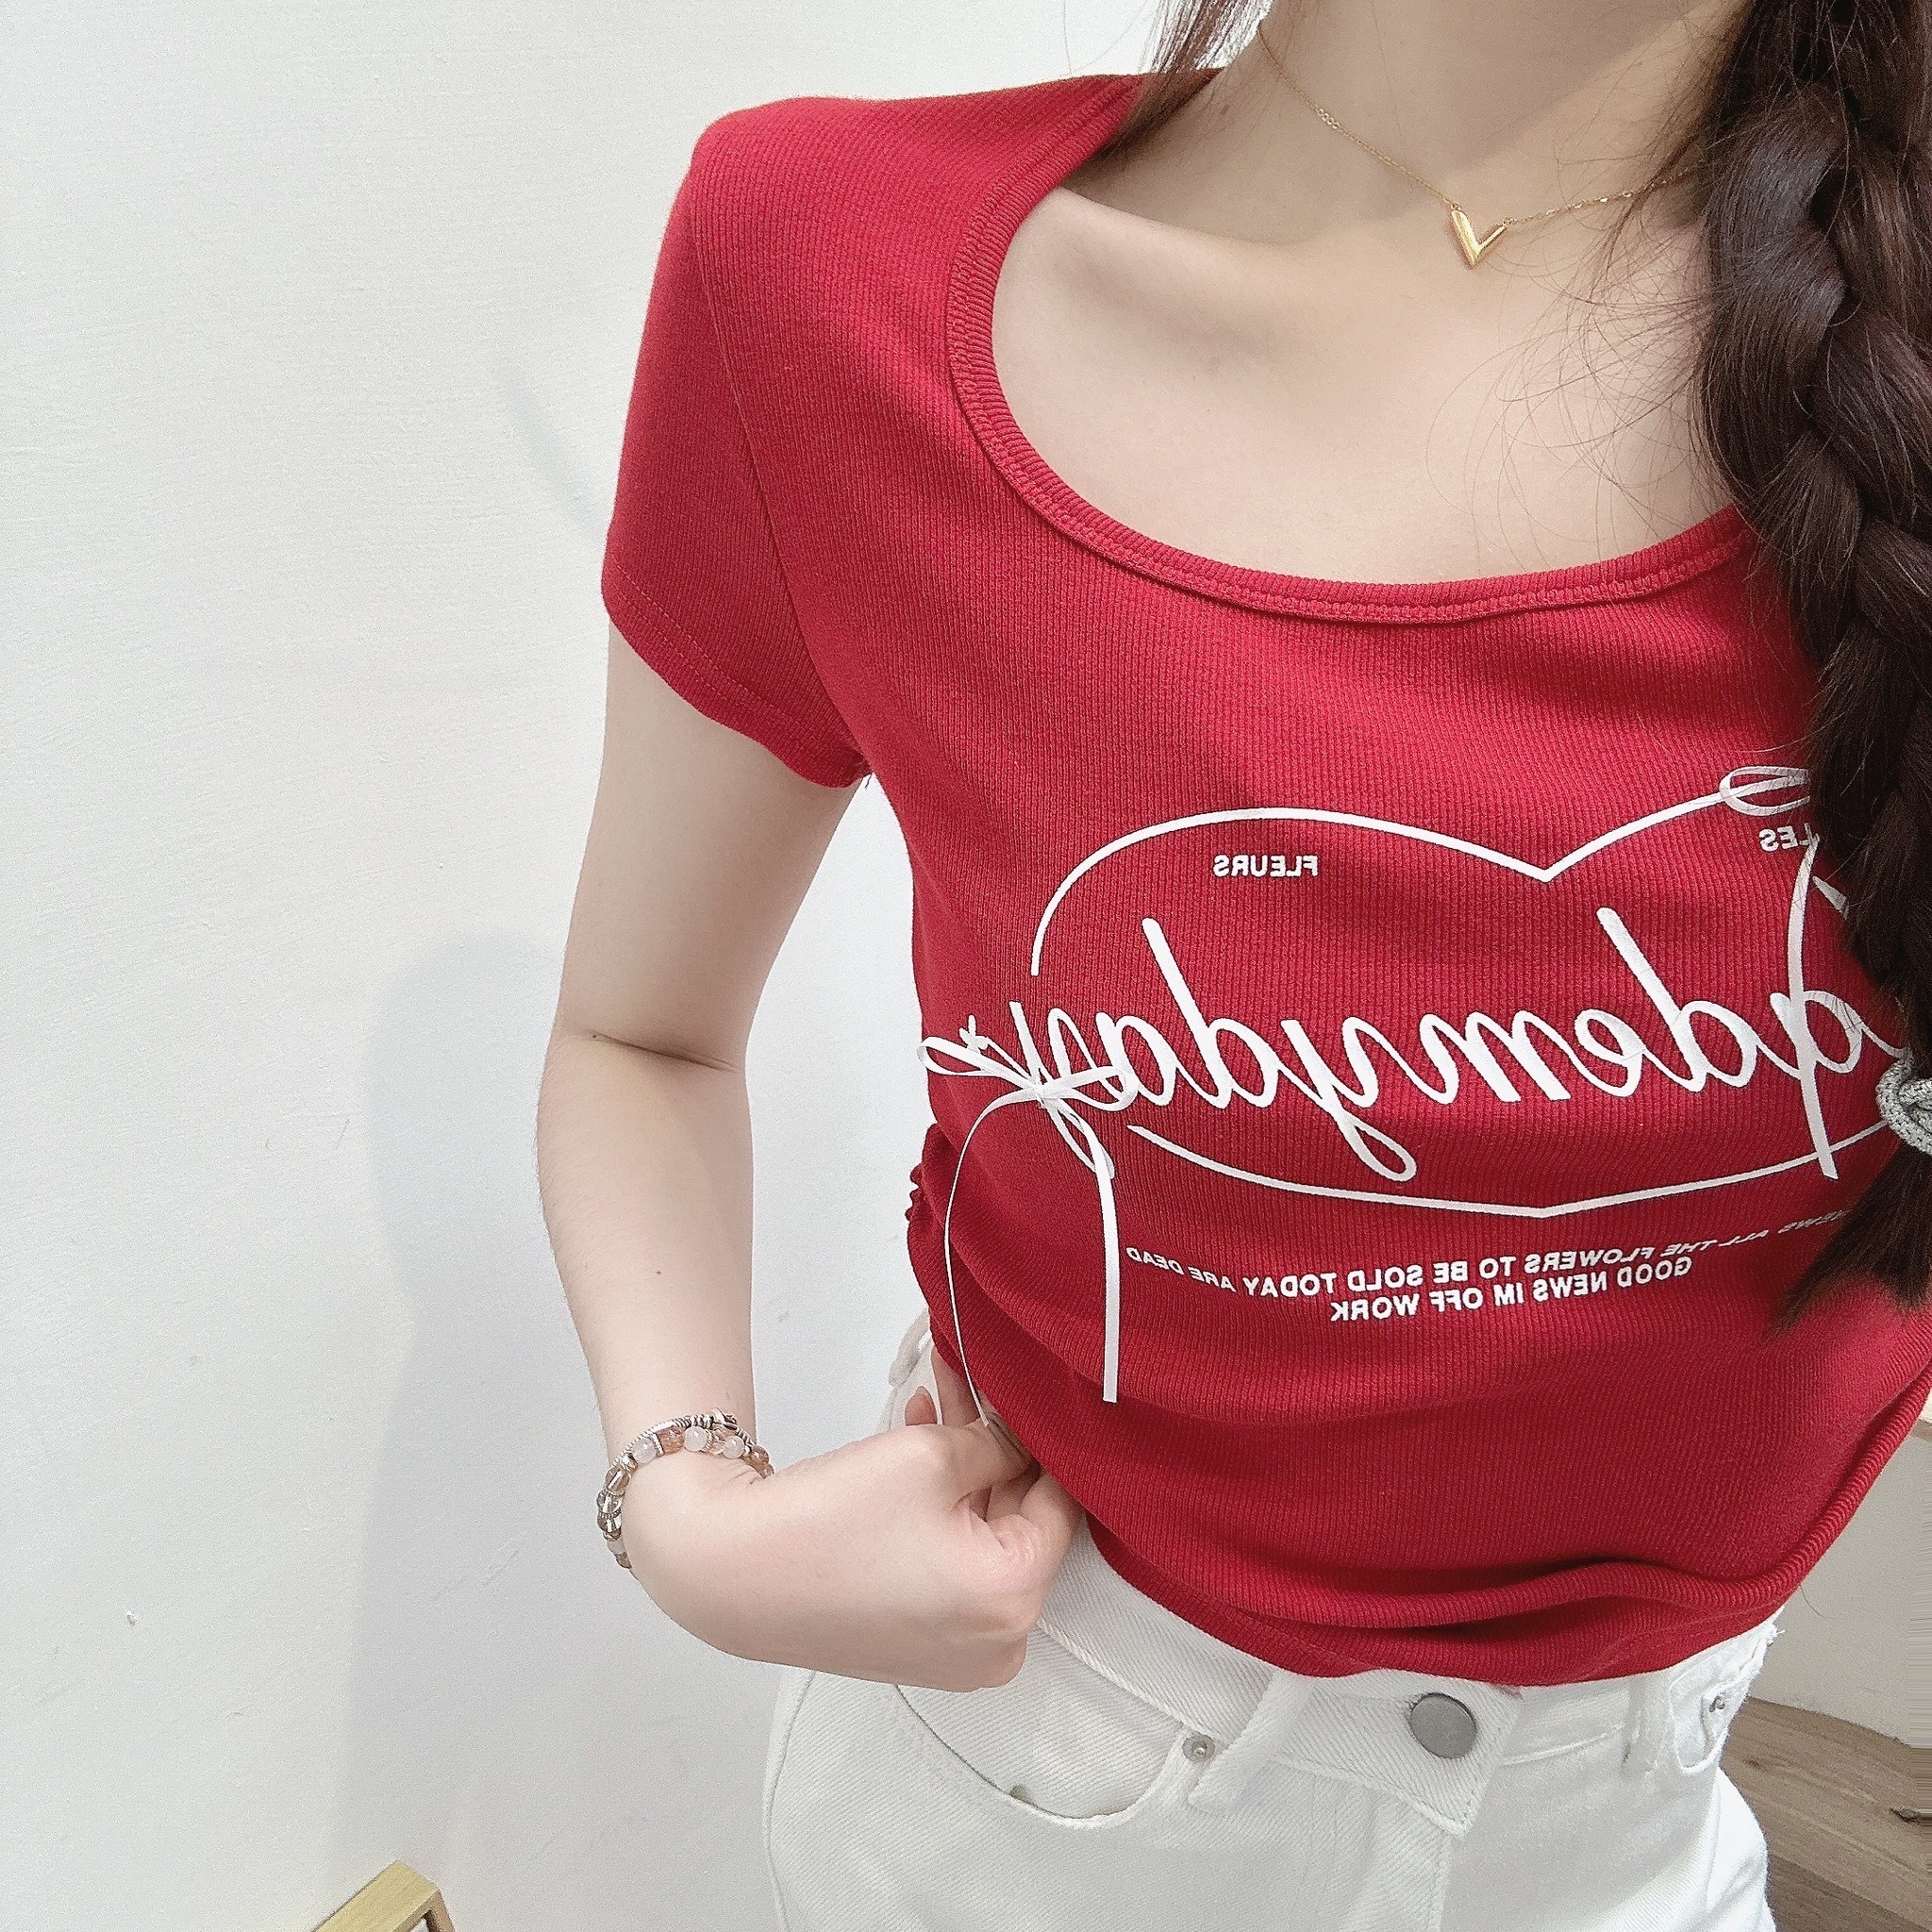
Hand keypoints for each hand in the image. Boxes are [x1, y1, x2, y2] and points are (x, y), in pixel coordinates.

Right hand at [623, 1376, 1083, 1689]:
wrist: (731, 1575)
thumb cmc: (831, 1519)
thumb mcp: (931, 1456)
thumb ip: (998, 1442)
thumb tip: (1025, 1436)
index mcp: (1015, 1599)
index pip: (1060, 1502)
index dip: (1039, 1439)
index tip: (1018, 1394)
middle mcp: (1002, 1645)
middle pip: (1020, 1523)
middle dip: (993, 1449)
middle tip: (966, 1385)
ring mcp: (961, 1657)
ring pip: (984, 1542)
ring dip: (965, 1474)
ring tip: (932, 1405)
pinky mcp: (923, 1651)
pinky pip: (955, 1572)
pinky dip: (943, 1518)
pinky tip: (915, 1454)